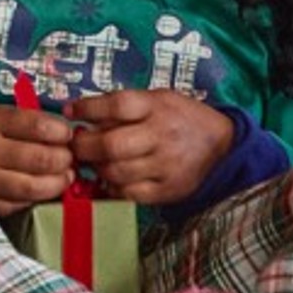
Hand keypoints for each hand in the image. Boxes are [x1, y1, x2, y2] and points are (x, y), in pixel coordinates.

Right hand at [0, 101, 76, 217]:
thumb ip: (23, 122)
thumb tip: (64, 136)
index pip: (39, 126)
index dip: (62, 132)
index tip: (67, 134)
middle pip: (41, 158)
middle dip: (65, 159)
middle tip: (69, 158)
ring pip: (34, 187)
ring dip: (57, 183)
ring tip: (63, 177)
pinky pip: (18, 205)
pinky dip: (34, 198)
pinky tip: (38, 190)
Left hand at [63, 90, 234, 204]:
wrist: (221, 144)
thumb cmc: (179, 118)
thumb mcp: (156, 99)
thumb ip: (122, 106)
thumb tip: (80, 114)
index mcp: (156, 107)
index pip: (117, 105)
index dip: (88, 108)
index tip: (71, 111)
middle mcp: (161, 135)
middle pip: (111, 144)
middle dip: (84, 146)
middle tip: (75, 145)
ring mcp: (165, 165)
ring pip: (116, 172)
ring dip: (96, 168)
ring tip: (93, 162)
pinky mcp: (168, 189)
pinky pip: (130, 194)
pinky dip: (112, 188)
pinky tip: (109, 179)